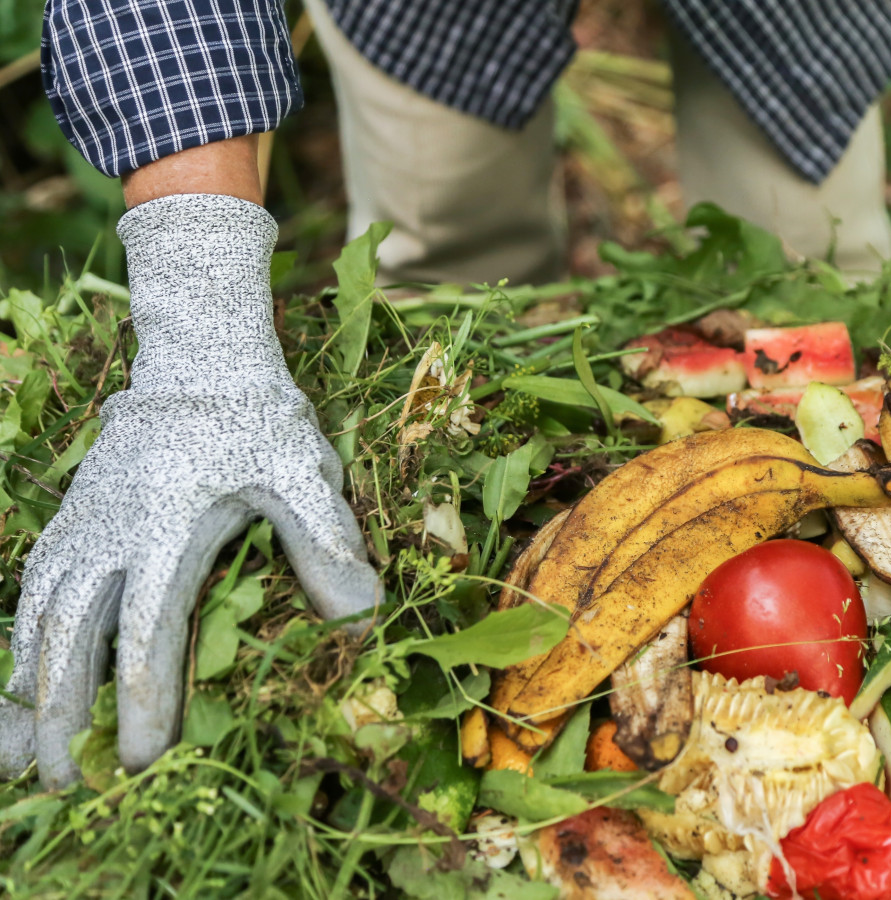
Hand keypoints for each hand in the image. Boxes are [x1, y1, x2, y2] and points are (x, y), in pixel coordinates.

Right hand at [0, 195, 381, 787]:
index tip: (138, 758)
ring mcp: (83, 521)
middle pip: (70, 637)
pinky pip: (34, 580)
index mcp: (166, 530)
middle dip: (61, 714)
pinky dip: (20, 632)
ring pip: (38, 613)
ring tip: (21, 749)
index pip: (142, 632)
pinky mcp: (75, 512)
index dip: (140, 701)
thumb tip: (362, 613)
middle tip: (60, 782)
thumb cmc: (260, 417)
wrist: (201, 352)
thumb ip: (325, 537)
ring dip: (28, 684)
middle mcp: (110, 532)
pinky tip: (18, 671)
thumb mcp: (304, 470)